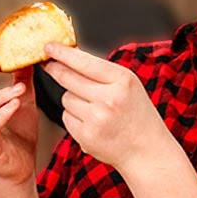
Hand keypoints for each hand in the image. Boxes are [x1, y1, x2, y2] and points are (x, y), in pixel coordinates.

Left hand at [41, 42, 161, 167]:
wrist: (147, 150)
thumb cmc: (137, 115)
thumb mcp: (129, 85)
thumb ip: (102, 71)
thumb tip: (72, 55)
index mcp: (122, 81)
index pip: (84, 62)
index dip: (63, 53)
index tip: (49, 47)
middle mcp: (109, 99)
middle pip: (68, 78)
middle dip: (56, 70)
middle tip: (50, 65)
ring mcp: (96, 119)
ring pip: (66, 98)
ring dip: (72, 99)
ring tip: (93, 107)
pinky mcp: (86, 136)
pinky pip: (66, 117)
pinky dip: (73, 117)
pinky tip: (90, 121)